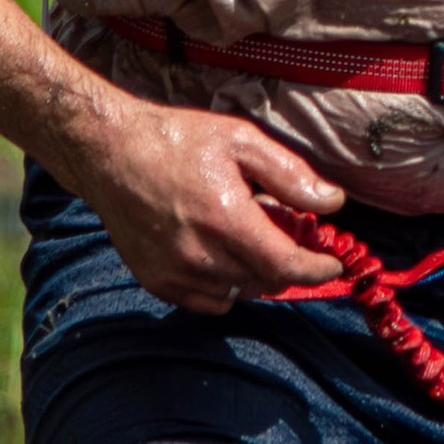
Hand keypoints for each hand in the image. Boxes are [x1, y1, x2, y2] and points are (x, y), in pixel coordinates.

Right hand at [57, 97, 347, 315]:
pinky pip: (209, 303)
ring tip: (248, 236)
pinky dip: (227, 287)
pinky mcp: (156, 282)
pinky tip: (222, 254)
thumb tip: (333, 203)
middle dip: (287, 263)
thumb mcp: (241, 140)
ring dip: (257, 274)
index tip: (331, 263)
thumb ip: (290, 175)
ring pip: (240, 294)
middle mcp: (200, 256)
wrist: (110, 152)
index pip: (286, 266)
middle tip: (285, 232)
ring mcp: (175, 273)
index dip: (316, 270)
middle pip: (266, 282)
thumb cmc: (177, 141)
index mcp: (225, 220)